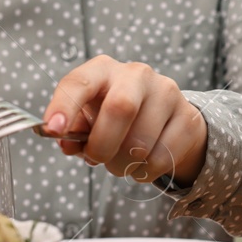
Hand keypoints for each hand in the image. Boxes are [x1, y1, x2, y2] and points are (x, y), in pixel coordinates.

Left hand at [43, 55, 208, 185]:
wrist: (164, 118)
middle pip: (120, 108)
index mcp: (104, 70)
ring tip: (120, 161)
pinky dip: (144, 171)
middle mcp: (137, 74)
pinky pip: (161, 157)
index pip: (80, 82)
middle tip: (96, 158)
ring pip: (141, 142)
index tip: (54, 130)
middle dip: (102, 144)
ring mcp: (167, 93)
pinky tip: (142, 162)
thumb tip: (65, 141)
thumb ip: (72, 130)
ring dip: (122, 164)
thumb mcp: (89, 119)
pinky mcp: (188, 118)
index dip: (64, 106)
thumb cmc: (115, 118)